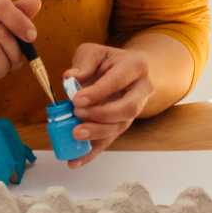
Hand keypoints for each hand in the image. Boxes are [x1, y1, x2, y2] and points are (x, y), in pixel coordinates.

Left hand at [62, 43, 153, 162]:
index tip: (77, 99)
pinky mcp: (121, 125)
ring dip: (97, 134)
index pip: (119, 81)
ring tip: (75, 134)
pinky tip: (75, 160)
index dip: (98, 92)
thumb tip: (70, 78)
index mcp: (135, 67)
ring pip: (120, 127)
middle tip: (77, 114)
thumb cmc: (109, 61)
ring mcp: (134, 110)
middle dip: (102, 115)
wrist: (129, 71)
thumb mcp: (95, 52)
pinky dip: (92, 153)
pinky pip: (109, 141)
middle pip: (128, 109)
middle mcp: (141, 91)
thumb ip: (83, 63)